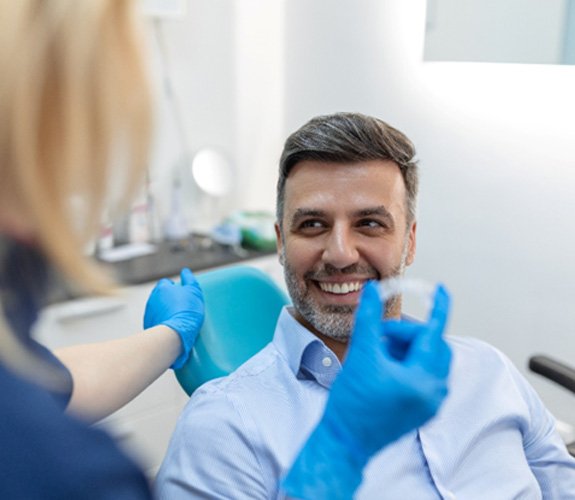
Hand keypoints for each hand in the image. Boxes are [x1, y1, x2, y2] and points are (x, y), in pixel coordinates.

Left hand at [143, 268, 204, 369]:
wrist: (174, 334)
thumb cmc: (186, 312)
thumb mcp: (194, 292)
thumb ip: (189, 280)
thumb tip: (185, 271)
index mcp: (162, 288)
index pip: (166, 282)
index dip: (174, 287)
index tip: (182, 293)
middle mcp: (152, 298)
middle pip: (160, 295)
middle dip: (168, 298)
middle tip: (180, 306)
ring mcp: (149, 312)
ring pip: (157, 308)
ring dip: (165, 310)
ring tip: (177, 318)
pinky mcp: (148, 325)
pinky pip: (155, 320)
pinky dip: (162, 321)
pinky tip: (171, 326)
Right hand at [282, 280, 451, 498]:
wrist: (344, 441)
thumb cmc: (351, 403)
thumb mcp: (360, 355)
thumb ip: (370, 319)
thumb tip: (373, 291)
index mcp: (422, 380)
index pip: (435, 334)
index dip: (439, 307)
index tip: (442, 289)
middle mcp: (433, 393)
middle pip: (432, 347)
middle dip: (408, 334)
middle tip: (382, 335)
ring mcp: (429, 404)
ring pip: (427, 360)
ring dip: (406, 349)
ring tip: (378, 353)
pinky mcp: (421, 410)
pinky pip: (423, 376)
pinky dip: (407, 363)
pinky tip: (383, 366)